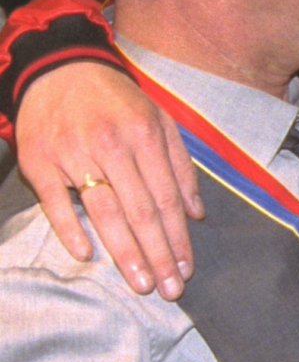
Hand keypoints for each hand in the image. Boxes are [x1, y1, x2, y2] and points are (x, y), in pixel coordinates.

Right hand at [15, 62, 202, 299]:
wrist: (61, 71)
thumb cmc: (119, 102)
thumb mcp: (160, 121)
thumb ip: (181, 166)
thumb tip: (196, 213)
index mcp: (145, 135)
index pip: (167, 198)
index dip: (178, 237)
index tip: (186, 270)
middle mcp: (112, 145)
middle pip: (140, 211)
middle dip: (158, 254)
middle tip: (170, 290)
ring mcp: (73, 154)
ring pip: (104, 211)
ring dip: (125, 252)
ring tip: (141, 283)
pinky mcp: (39, 162)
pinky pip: (55, 202)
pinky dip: (71, 229)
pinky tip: (88, 255)